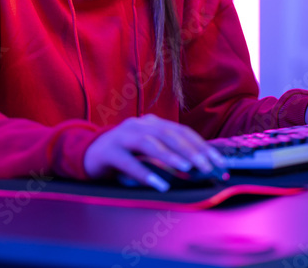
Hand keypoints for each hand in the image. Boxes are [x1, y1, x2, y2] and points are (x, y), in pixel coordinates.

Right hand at [83, 114, 225, 191]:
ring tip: (187, 169)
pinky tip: (159, 184)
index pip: (182, 132)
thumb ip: (169, 155)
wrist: (87, 153)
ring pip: (150, 143)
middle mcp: (139, 125)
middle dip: (191, 151)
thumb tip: (200, 168)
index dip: (202, 146)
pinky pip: (128, 162)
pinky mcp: (108, 151)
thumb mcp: (148, 153)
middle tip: (207, 167)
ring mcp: (122, 136)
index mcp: (152, 123)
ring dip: (170, 157)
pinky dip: (145, 173)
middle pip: (169, 135)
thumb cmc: (125, 154)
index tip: (219, 162)